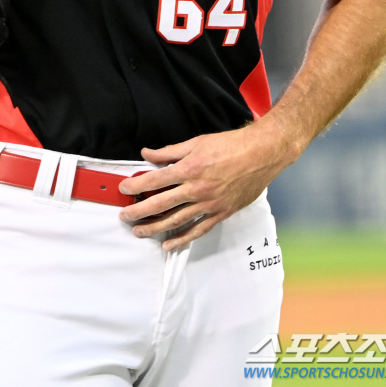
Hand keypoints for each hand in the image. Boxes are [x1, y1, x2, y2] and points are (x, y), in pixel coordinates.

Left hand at [118, 120, 294, 249]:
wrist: (262, 154)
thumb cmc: (231, 145)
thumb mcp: (197, 142)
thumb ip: (169, 151)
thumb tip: (147, 154)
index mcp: (189, 168)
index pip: (155, 180)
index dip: (136, 185)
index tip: (124, 188)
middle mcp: (197, 189)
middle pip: (161, 204)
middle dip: (139, 211)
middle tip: (124, 216)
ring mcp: (209, 204)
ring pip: (177, 220)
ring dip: (155, 228)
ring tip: (139, 232)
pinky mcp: (221, 213)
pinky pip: (198, 229)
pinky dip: (183, 238)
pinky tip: (169, 244)